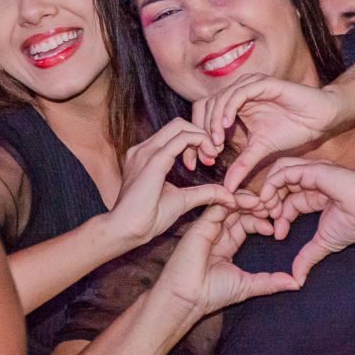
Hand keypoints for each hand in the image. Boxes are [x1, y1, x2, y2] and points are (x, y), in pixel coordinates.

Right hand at [109, 118, 230, 245]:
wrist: (126, 230)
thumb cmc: (148, 218)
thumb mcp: (183, 200)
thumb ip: (204, 193)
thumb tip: (228, 196)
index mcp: (146, 156)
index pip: (175, 133)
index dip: (196, 141)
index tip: (208, 160)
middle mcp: (144, 149)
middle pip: (179, 124)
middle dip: (201, 134)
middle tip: (213, 155)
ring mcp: (146, 152)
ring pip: (180, 126)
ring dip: (202, 137)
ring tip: (212, 156)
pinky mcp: (153, 160)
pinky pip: (181, 138)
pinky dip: (199, 142)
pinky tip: (207, 159)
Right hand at [153, 204, 296, 317]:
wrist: (188, 299)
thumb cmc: (212, 294)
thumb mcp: (248, 286)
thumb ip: (271, 281)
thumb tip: (296, 283)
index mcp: (226, 245)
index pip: (246, 223)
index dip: (261, 221)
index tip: (275, 228)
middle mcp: (216, 233)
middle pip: (239, 211)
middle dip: (256, 207)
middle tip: (272, 208)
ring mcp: (208, 227)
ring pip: (229, 204)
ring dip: (247, 201)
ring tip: (263, 203)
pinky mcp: (200, 225)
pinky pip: (217, 205)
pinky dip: (232, 200)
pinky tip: (248, 202)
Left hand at [190, 74, 344, 191]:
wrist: (319, 118)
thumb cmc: (293, 129)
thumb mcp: (261, 150)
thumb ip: (243, 165)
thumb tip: (228, 188)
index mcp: (235, 105)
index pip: (204, 115)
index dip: (198, 136)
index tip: (200, 160)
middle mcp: (239, 92)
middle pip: (205, 106)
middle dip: (202, 131)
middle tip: (208, 153)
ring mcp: (249, 85)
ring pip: (219, 99)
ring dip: (214, 122)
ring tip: (217, 143)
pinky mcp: (262, 83)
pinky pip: (238, 93)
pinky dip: (229, 108)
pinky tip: (227, 125)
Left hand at [253, 158, 354, 283]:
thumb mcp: (324, 243)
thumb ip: (308, 257)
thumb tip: (297, 279)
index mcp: (317, 195)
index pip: (289, 202)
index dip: (280, 217)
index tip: (278, 235)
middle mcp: (313, 180)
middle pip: (281, 185)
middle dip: (269, 202)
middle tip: (266, 221)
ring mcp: (312, 172)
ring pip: (279, 172)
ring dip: (268, 191)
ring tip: (266, 210)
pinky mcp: (312, 169)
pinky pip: (284, 171)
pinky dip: (271, 184)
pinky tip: (267, 200)